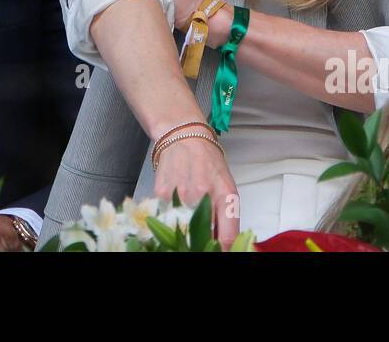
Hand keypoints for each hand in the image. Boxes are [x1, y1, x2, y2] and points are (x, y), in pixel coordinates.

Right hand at [153, 134, 239, 249]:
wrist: (183, 136)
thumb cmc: (208, 161)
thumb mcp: (226, 187)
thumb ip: (226, 217)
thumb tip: (223, 245)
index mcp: (225, 196)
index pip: (226, 238)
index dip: (222, 250)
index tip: (218, 250)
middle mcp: (203, 197)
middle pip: (201, 238)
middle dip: (200, 242)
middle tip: (200, 237)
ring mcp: (180, 196)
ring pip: (181, 231)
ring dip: (184, 230)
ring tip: (186, 219)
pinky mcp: (161, 195)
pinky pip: (166, 218)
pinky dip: (170, 218)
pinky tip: (174, 206)